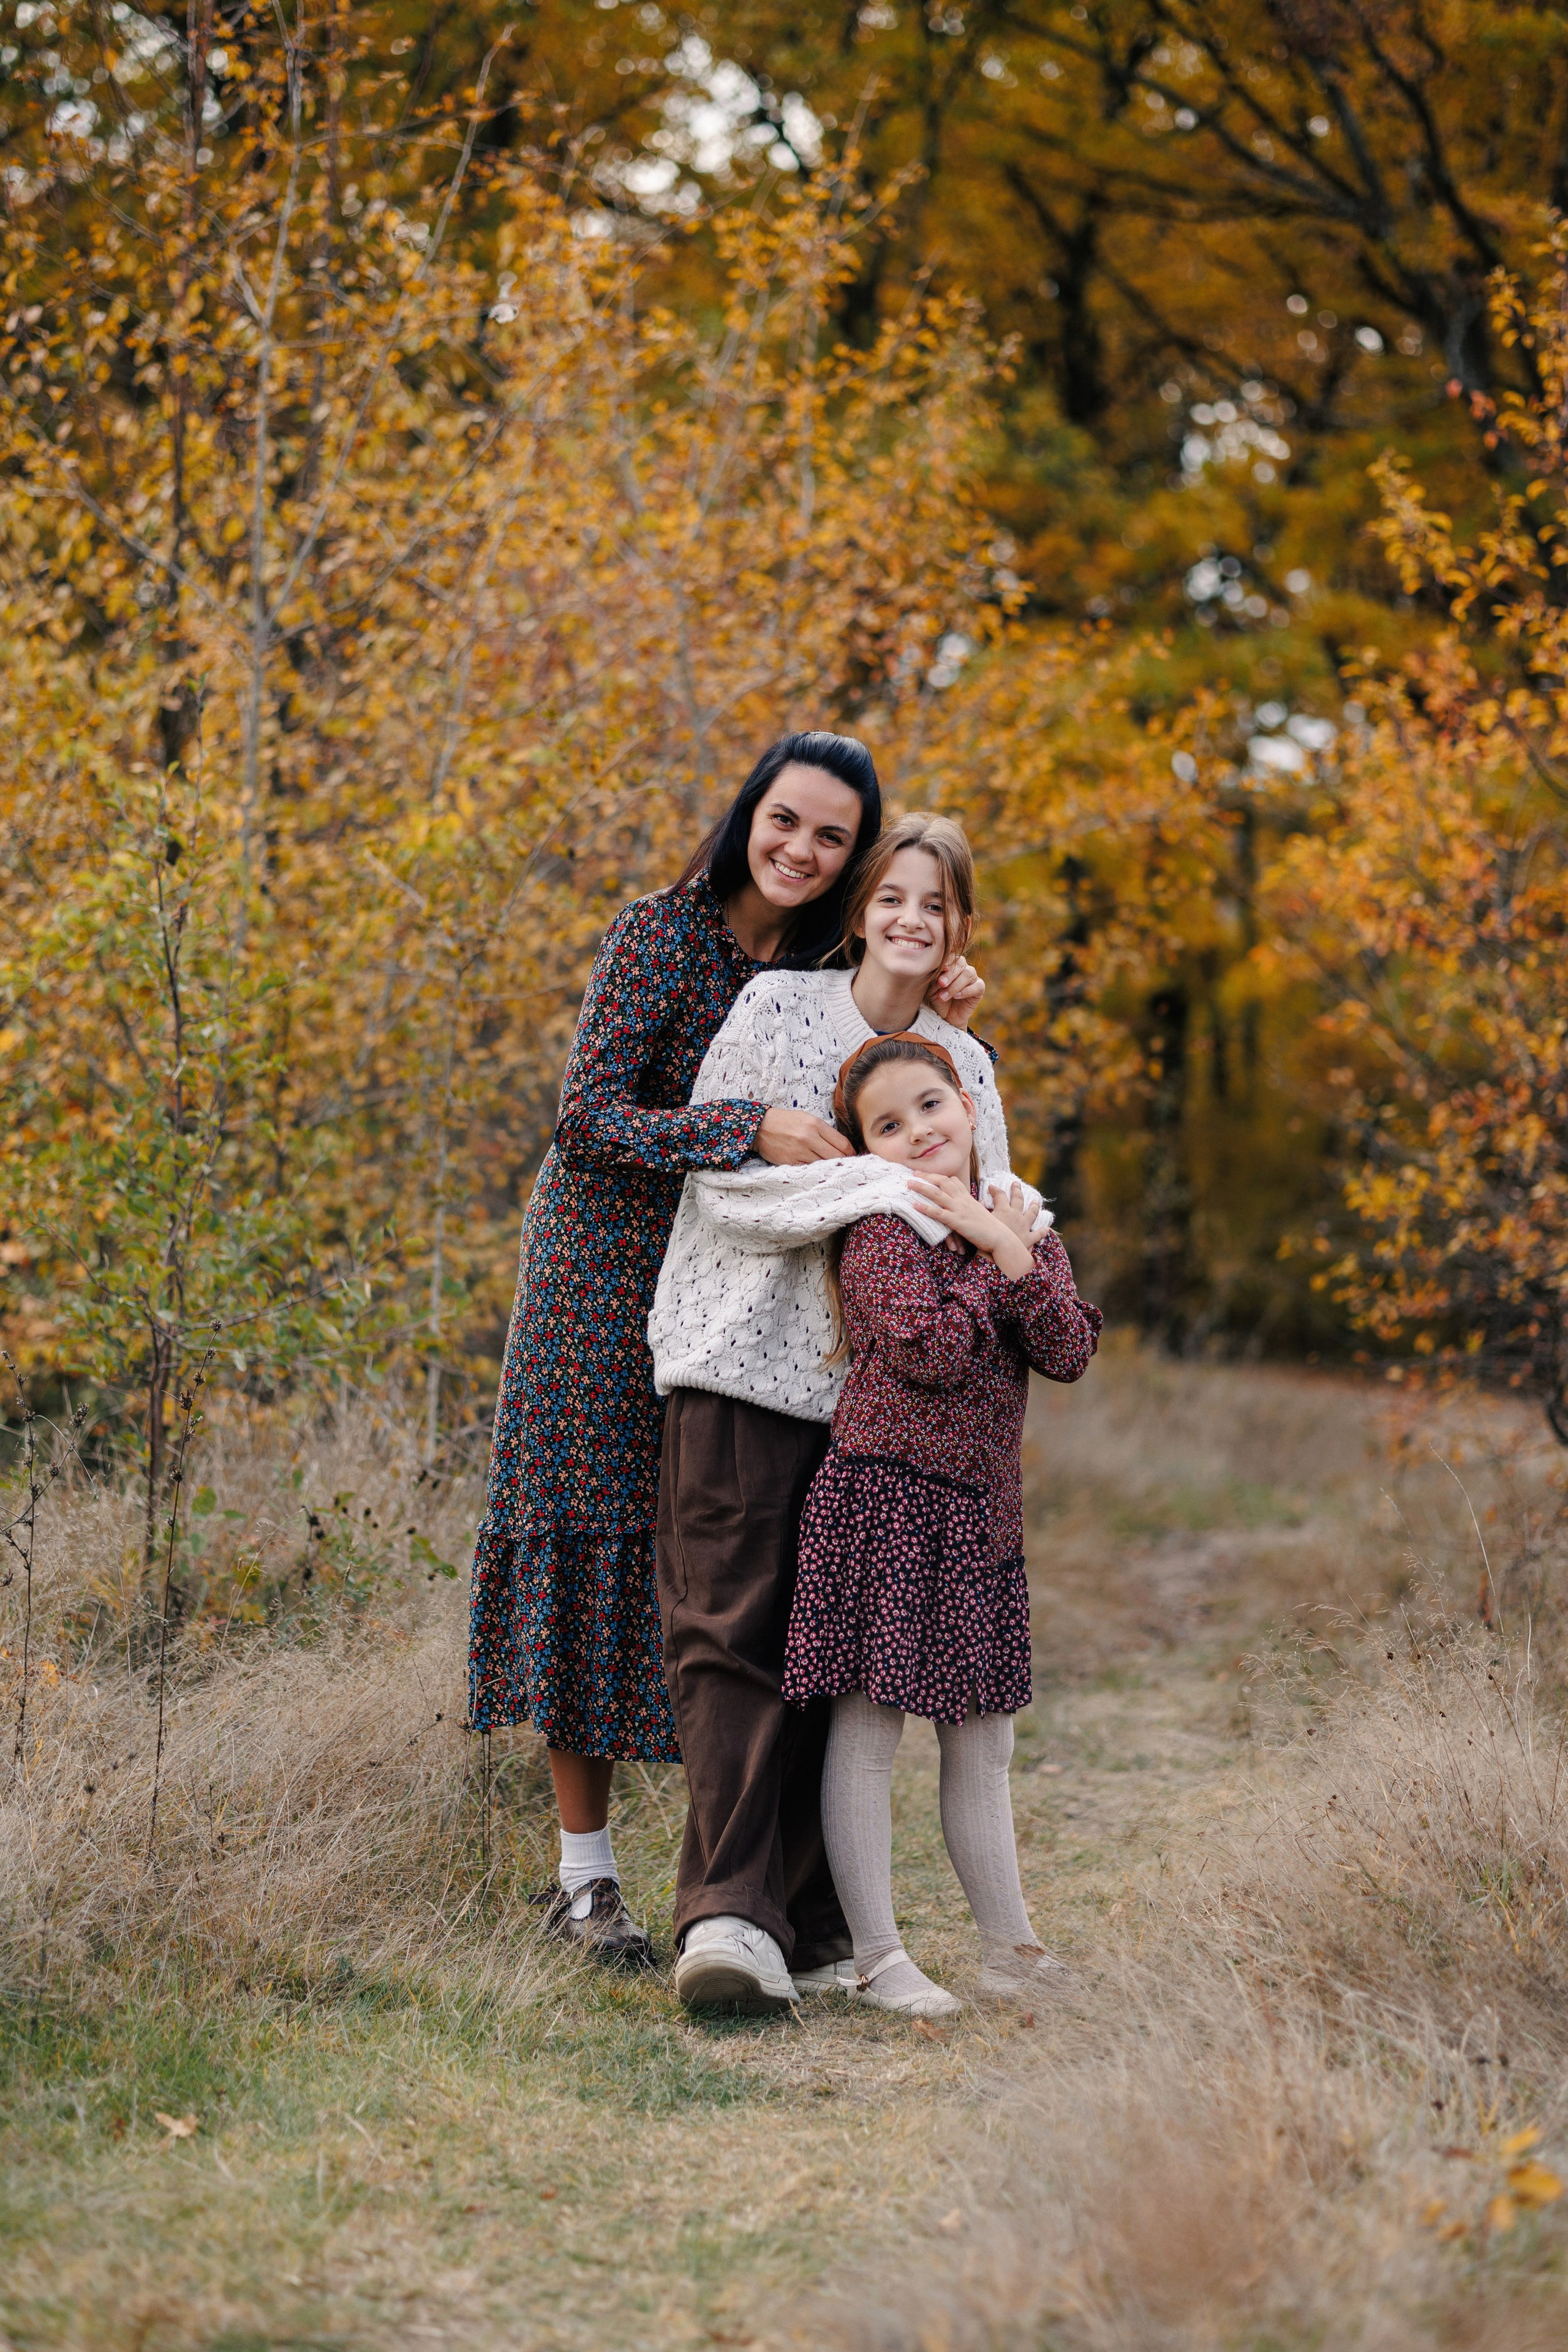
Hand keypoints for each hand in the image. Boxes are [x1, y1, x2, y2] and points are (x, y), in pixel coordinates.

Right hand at [754, 1106, 852, 1163]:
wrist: (760, 1127)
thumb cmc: (786, 1121)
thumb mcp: (807, 1119)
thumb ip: (824, 1131)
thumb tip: (842, 1147)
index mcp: (815, 1124)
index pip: (842, 1143)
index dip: (850, 1152)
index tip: (852, 1156)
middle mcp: (809, 1138)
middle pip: (836, 1156)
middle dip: (843, 1162)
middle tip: (847, 1166)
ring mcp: (800, 1151)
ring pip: (824, 1165)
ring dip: (829, 1168)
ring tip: (833, 1169)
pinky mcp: (791, 1162)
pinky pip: (810, 1170)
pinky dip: (815, 1171)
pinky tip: (817, 1170)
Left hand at [907, 1171, 1034, 1279]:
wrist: (1000, 1237)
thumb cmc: (992, 1227)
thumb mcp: (981, 1213)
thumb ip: (976, 1206)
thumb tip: (977, 1203)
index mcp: (968, 1197)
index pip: (952, 1180)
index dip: (939, 1176)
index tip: (927, 1174)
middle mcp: (963, 1200)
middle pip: (942, 1182)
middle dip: (927, 1176)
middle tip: (913, 1174)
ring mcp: (959, 1209)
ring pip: (937, 1194)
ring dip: (921, 1187)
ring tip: (908, 1184)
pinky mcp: (957, 1221)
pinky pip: (938, 1213)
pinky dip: (925, 1208)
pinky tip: (914, 1205)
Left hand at [924, 955, 983, 1031]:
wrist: (945, 1016)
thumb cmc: (937, 999)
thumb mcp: (932, 988)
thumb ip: (935, 978)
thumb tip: (941, 972)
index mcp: (951, 964)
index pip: (951, 956)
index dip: (947, 960)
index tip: (941, 969)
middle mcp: (963, 968)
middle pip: (960, 963)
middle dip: (950, 974)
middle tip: (941, 983)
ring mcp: (973, 977)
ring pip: (968, 973)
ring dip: (955, 985)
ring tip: (943, 996)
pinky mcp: (979, 988)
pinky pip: (977, 986)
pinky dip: (966, 991)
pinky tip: (956, 997)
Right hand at [981, 1176, 1036, 1249]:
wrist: (999, 1255)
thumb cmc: (986, 1239)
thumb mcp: (980, 1222)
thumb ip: (980, 1210)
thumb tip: (981, 1201)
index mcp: (1003, 1210)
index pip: (999, 1195)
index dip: (995, 1189)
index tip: (991, 1187)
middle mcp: (1016, 1215)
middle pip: (1018, 1198)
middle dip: (1016, 1190)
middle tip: (1016, 1184)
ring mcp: (1024, 1226)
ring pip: (1032, 1212)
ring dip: (1034, 1206)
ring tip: (1036, 1201)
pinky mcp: (1029, 1239)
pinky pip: (1038, 1234)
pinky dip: (1043, 1231)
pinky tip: (1046, 1229)